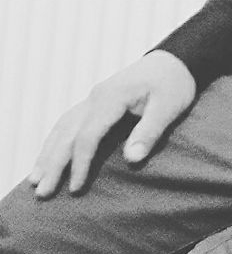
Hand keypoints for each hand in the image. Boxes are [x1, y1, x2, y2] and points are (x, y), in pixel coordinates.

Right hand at [28, 50, 195, 197]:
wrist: (174, 61)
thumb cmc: (175, 83)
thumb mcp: (169, 107)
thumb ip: (150, 132)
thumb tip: (132, 159)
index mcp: (112, 97)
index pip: (88, 135)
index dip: (81, 163)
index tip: (76, 188)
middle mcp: (96, 97)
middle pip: (67, 133)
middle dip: (53, 164)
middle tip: (42, 192)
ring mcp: (94, 98)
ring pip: (62, 127)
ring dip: (48, 154)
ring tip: (34, 180)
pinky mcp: (96, 101)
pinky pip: (68, 122)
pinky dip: (55, 140)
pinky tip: (48, 155)